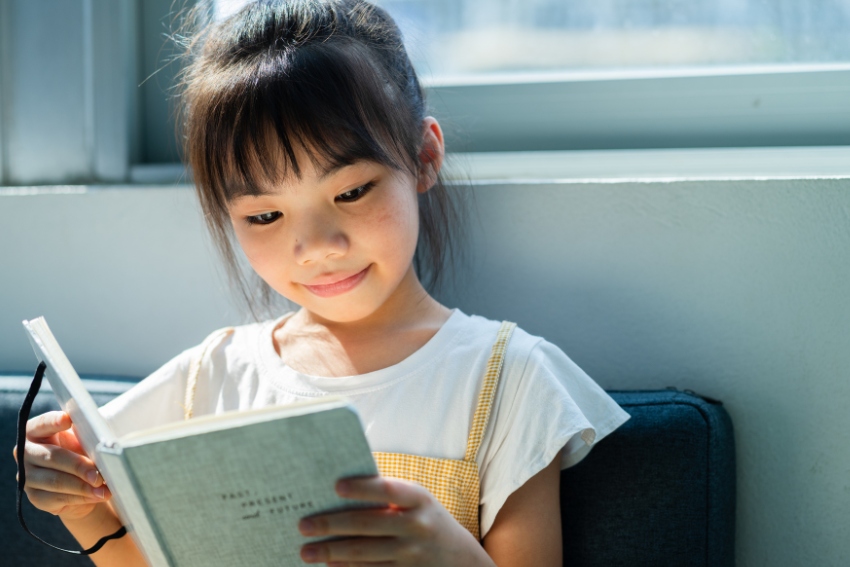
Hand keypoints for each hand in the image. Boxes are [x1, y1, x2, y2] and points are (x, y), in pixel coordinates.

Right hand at [12, 411, 110, 520]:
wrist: (79, 479)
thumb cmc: (80, 450)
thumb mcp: (82, 438)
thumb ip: (85, 433)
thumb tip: (99, 435)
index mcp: (35, 431)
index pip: (41, 424)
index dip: (53, 422)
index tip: (68, 419)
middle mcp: (26, 453)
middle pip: (52, 457)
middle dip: (78, 466)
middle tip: (98, 474)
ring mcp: (28, 476)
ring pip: (55, 481)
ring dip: (82, 486)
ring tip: (103, 489)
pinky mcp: (36, 496)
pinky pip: (58, 498)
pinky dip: (81, 497)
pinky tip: (97, 495)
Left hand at [298, 476, 494, 565]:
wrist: (462, 561)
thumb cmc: (428, 521)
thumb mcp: (419, 503)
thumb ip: (389, 495)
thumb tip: (341, 489)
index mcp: (420, 500)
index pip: (388, 489)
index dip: (362, 488)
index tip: (335, 487)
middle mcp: (417, 527)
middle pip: (368, 526)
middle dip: (332, 525)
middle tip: (303, 525)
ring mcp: (412, 555)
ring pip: (364, 554)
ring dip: (332, 553)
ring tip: (306, 551)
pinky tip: (330, 566)